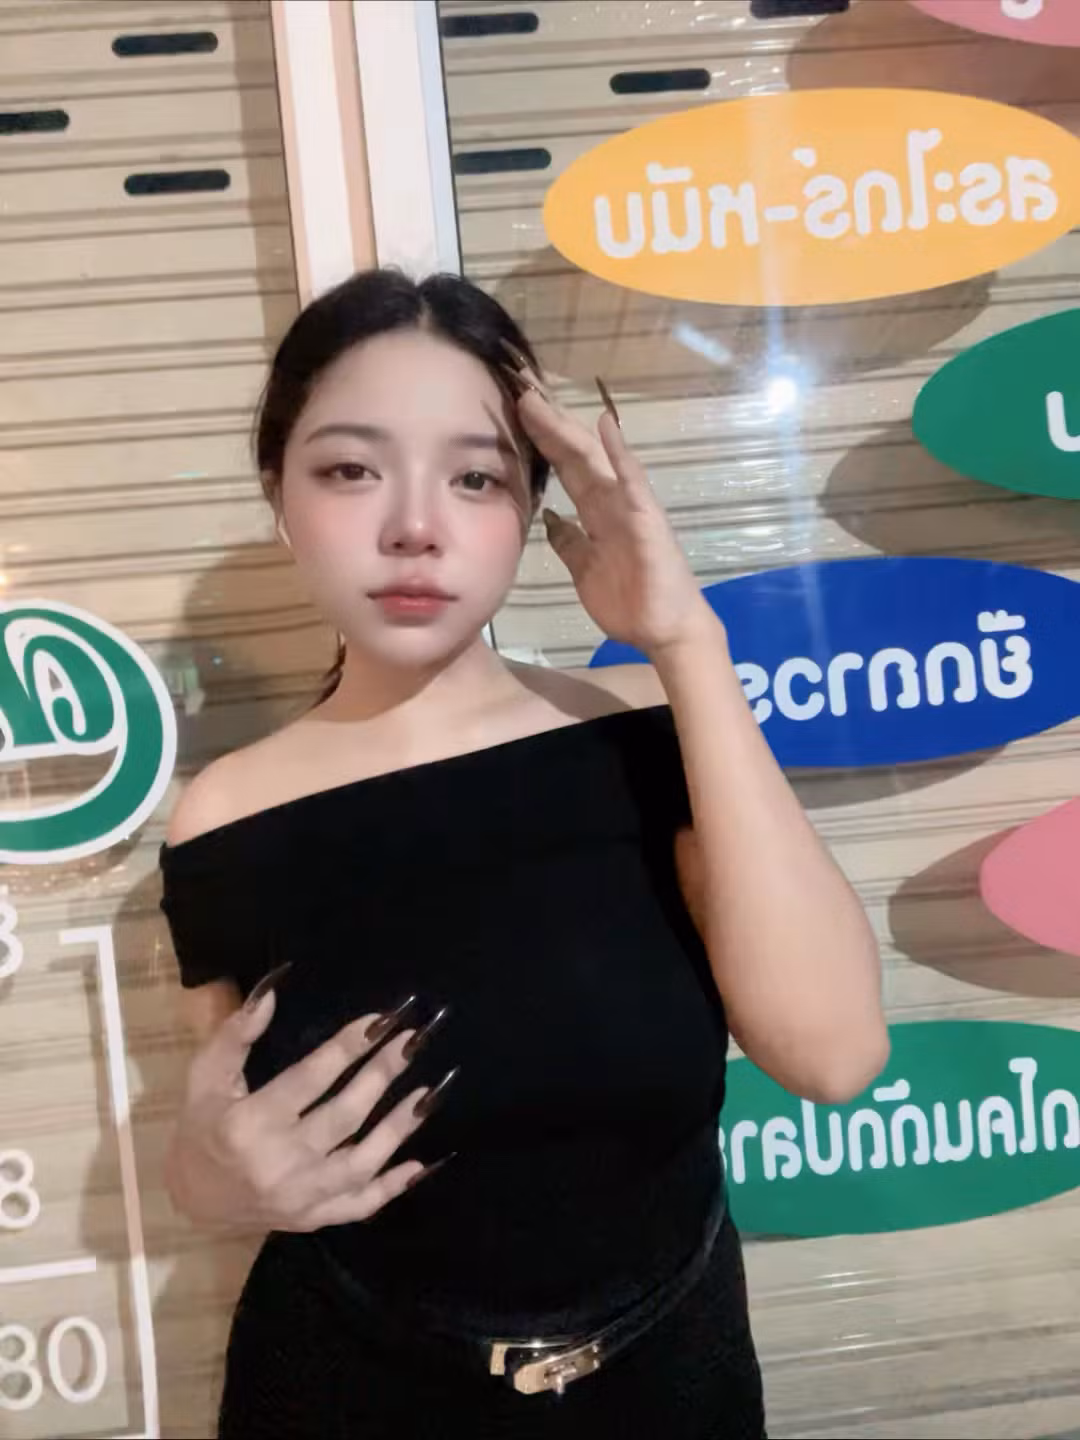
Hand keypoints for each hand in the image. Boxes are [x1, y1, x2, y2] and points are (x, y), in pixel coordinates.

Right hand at [164, 990, 454, 1231]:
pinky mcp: (312, 1218)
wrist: (191, 1198)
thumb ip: (236, 1034)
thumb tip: (272, 991)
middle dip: (382, 1075)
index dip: (348, 1048)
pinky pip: (360, 1205)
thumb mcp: (205, 1075)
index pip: (310, 1079)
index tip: (382, 1020)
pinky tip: (420, 1163)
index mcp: (248, 1123)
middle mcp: (277, 1164)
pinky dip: (392, 1187)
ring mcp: (299, 1197)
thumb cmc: (202, 1125)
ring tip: (427, 1094)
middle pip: (344, 1116)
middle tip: (413, 1042)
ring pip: (361, 1162)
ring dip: (398, 1128)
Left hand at [515, 378, 715, 657]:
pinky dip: (618, 452)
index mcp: (595, 514)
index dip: (539, 441)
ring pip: (593, 459)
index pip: (563, 469)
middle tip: (518, 389)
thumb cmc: (631, 603)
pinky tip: (605, 424)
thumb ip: (569, 542)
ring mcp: (629, 506)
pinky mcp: (645, 518)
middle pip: (572, 455)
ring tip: (539, 400)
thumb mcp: (584, 570)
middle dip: (546, 423)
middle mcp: (610, 501)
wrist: (665, 631)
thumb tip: (548, 518)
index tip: (513, 414)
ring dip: (565, 429)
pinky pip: (631, 480)